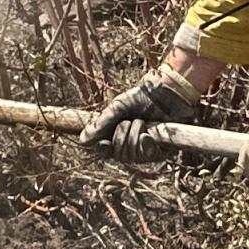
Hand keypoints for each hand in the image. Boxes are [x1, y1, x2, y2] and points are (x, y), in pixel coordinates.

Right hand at [82, 64, 199, 160]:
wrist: (166, 92)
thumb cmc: (142, 97)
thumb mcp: (117, 108)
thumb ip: (101, 124)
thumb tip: (82, 141)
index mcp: (119, 135)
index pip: (106, 151)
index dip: (104, 150)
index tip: (104, 144)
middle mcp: (132, 145)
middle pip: (119, 155)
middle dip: (121, 136)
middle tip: (130, 121)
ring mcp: (147, 149)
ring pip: (132, 156)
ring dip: (134, 136)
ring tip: (142, 122)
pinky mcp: (163, 150)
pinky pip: (148, 156)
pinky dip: (145, 144)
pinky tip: (147, 135)